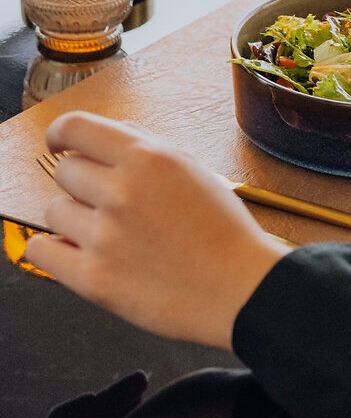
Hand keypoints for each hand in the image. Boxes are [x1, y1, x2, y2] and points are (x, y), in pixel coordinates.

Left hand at [27, 114, 288, 350]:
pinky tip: (76, 252)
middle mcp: (122, 191)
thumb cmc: (223, 232)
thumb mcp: (194, 171)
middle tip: (105, 203)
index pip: (75, 127)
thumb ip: (148, 148)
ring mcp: (105, 236)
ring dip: (73, 219)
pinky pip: (42, 251)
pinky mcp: (94, 278)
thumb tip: (110, 133)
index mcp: (149, 159)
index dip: (60, 134)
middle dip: (81, 184)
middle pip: (65, 172)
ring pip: (53, 211)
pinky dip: (54, 250)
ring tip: (106, 234)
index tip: (59, 145)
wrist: (241, 290)